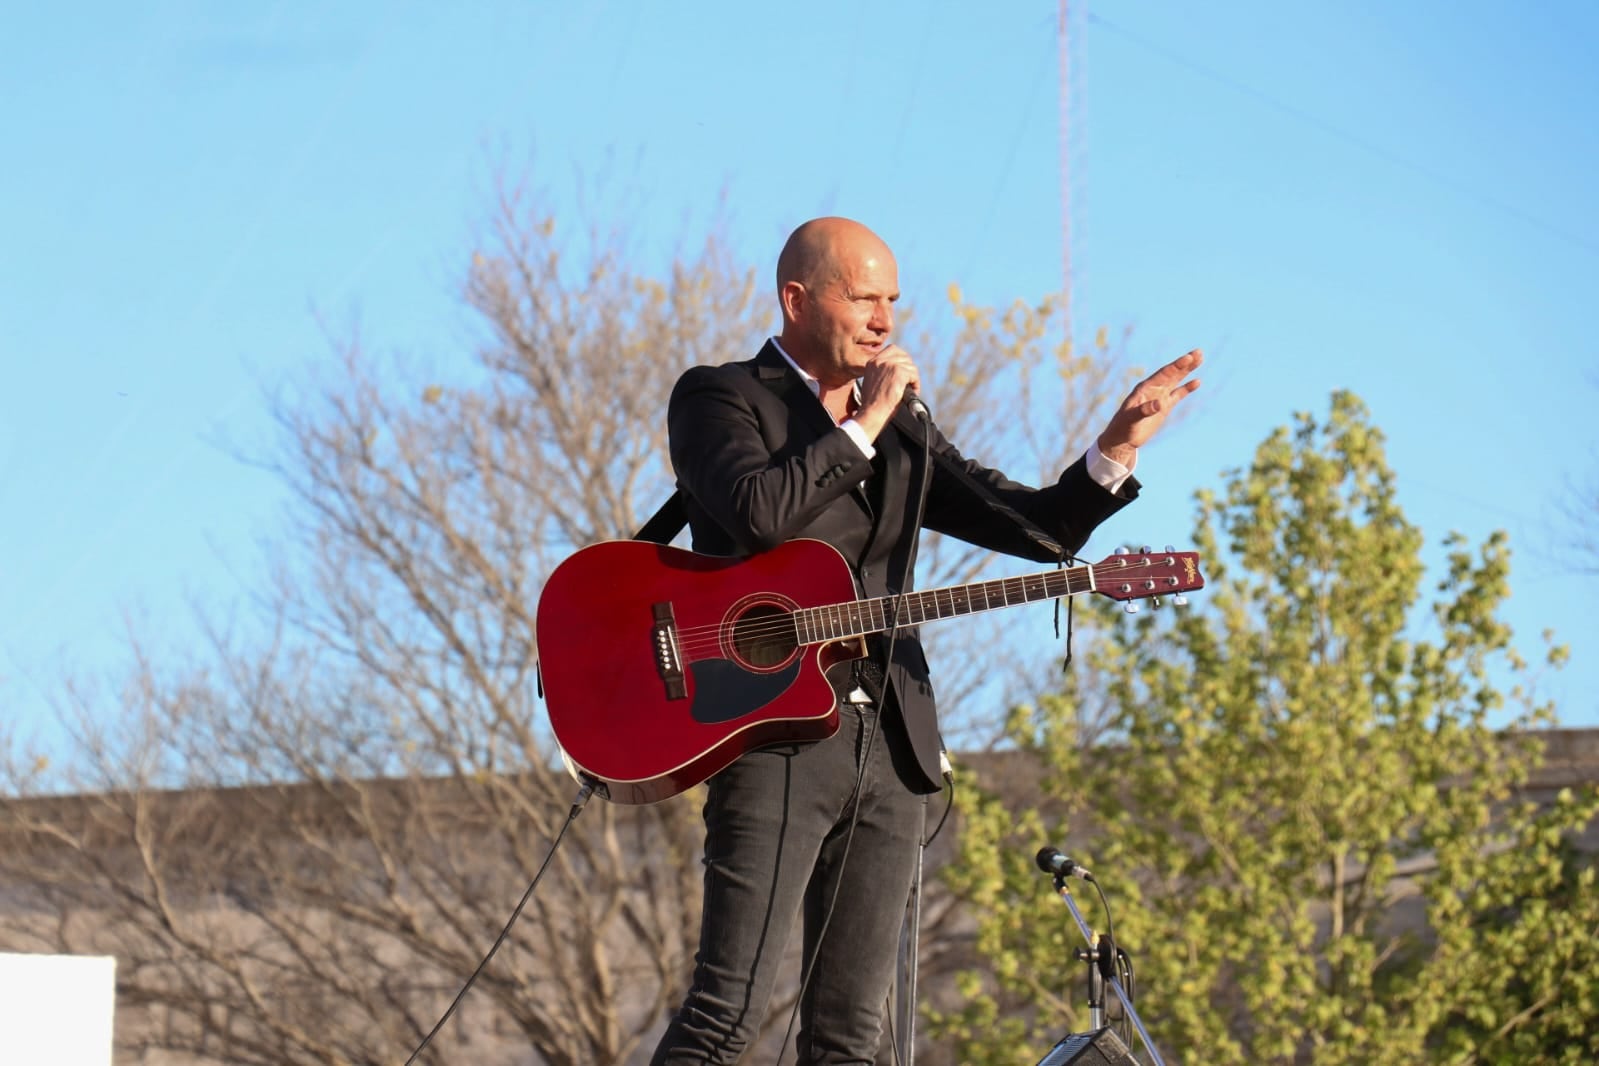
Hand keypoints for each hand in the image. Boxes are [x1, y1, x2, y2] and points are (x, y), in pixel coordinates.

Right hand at [854, 345, 921, 439]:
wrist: (872, 413)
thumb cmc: (873, 404)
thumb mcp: (874, 382)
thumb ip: (883, 372)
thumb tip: (900, 370)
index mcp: (872, 362)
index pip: (893, 349)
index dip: (902, 359)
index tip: (905, 371)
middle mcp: (880, 360)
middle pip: (904, 356)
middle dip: (909, 369)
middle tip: (909, 383)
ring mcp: (889, 365)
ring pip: (911, 366)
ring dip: (913, 379)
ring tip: (910, 390)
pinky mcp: (898, 372)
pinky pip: (914, 375)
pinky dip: (916, 384)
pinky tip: (912, 392)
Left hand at [1096, 349, 1202, 465]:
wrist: (1122, 438)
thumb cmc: (1123, 427)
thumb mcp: (1131, 419)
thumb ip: (1144, 410)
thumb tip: (1160, 404)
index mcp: (1145, 388)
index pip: (1163, 374)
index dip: (1176, 366)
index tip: (1188, 357)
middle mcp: (1153, 389)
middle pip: (1172, 373)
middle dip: (1185, 363)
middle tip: (1199, 352)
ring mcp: (1159, 397)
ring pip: (1176, 380)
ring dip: (1187, 370)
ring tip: (1200, 358)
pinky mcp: (1164, 407)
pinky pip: (1178, 395)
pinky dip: (1187, 388)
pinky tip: (1197, 381)